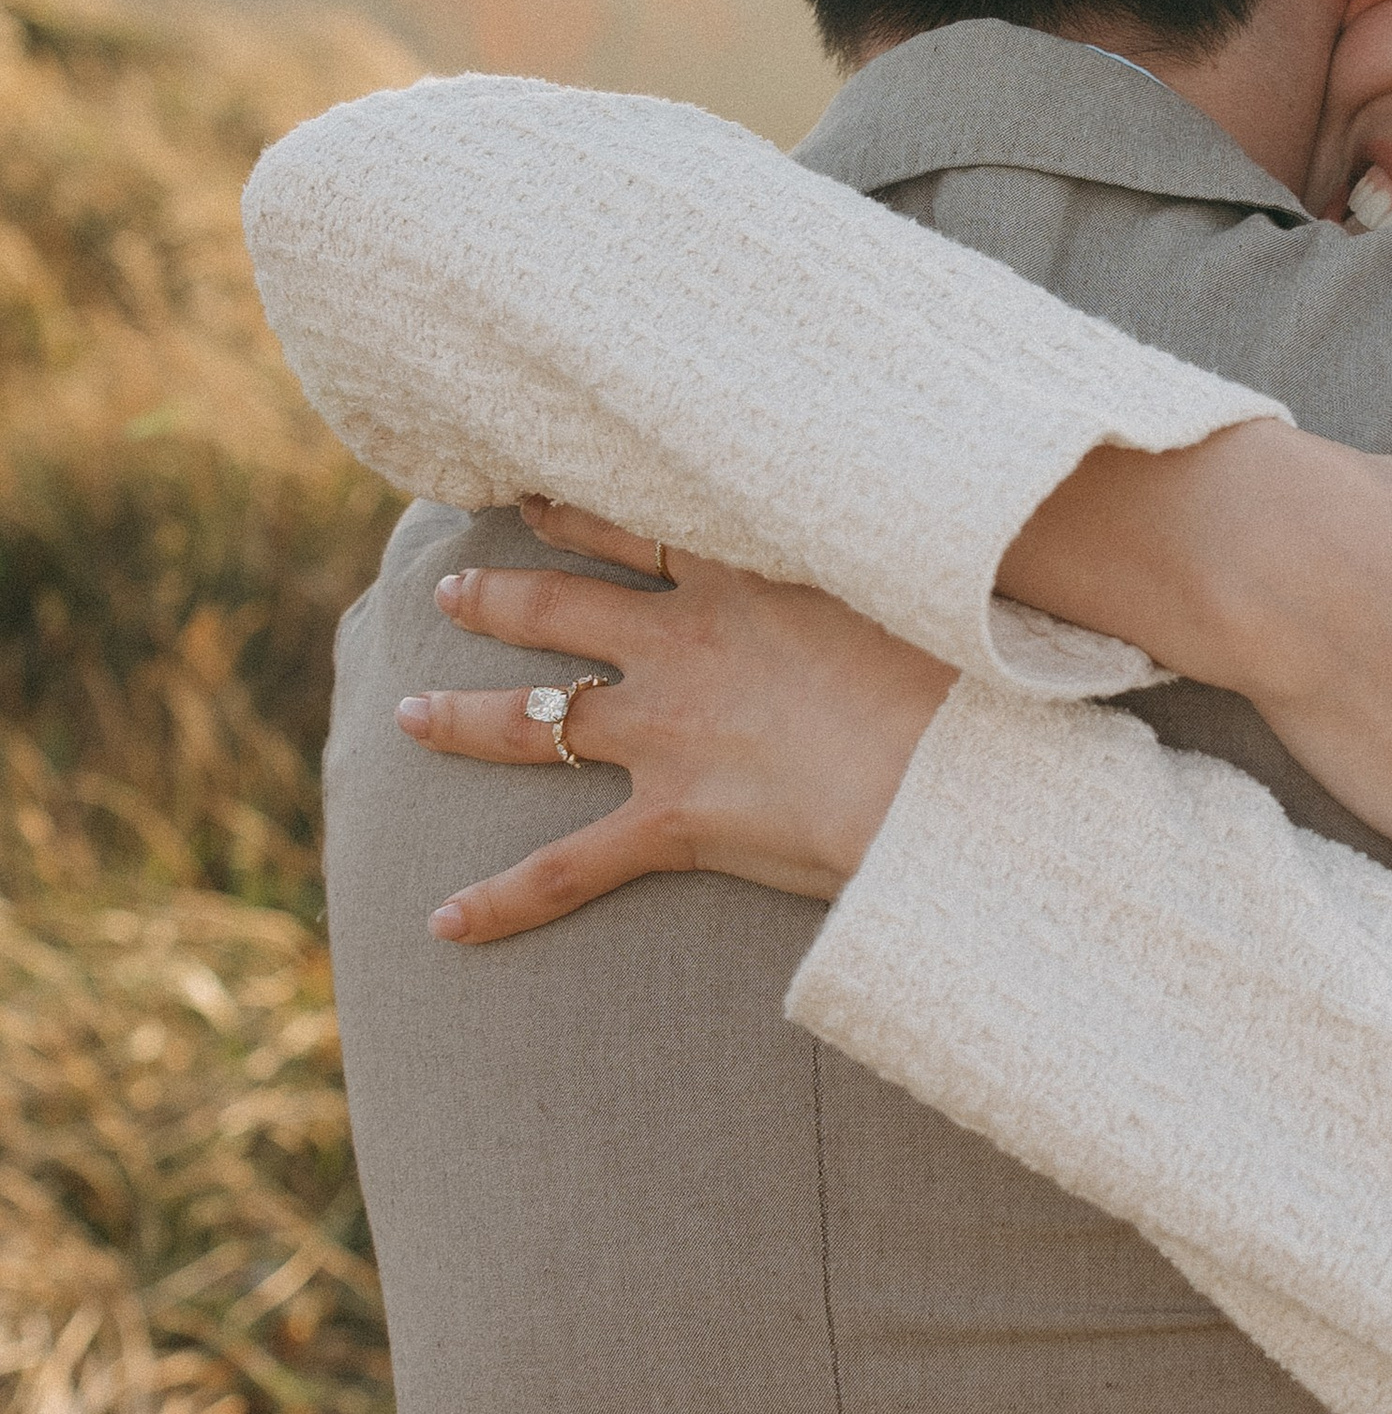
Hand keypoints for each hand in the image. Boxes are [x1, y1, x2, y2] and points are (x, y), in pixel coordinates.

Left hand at [396, 520, 954, 944]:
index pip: (637, 526)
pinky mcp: (671, 821)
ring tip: (408, 713)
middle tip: (449, 590)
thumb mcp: (917, 589)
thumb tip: (926, 535)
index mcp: (744, 580)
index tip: (532, 491)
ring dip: (462, 717)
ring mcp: (667, 734)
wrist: (948, 768)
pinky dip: (502, 899)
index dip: (576, 508)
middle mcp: (685, 647)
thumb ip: (881, 569)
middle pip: (562, 610)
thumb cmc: (962, 678)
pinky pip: (565, 867)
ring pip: (535, 718)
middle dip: (497, 599)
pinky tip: (443, 922)